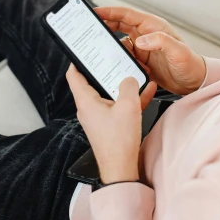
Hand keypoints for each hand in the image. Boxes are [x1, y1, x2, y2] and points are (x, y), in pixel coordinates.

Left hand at [66, 65, 157, 183]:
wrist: (121, 168)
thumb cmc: (118, 141)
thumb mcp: (128, 107)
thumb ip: (129, 87)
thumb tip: (129, 79)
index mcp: (86, 101)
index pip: (74, 75)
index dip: (77, 61)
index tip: (84, 51)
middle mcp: (89, 108)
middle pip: (94, 82)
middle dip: (107, 70)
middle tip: (115, 58)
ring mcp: (99, 117)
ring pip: (109, 94)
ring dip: (122, 85)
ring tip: (136, 75)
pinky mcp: (108, 125)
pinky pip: (118, 106)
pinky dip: (129, 100)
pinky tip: (146, 92)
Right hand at [96, 7, 206, 94]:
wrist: (194, 82)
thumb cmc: (190, 64)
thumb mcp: (177, 51)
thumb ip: (160, 42)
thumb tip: (140, 40)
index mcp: (153, 27)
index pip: (126, 15)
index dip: (109, 12)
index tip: (95, 12)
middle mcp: (146, 34)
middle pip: (119, 25)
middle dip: (104, 27)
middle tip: (90, 31)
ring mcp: (143, 47)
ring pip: (120, 43)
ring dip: (114, 49)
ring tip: (108, 55)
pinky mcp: (141, 60)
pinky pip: (125, 57)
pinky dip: (121, 62)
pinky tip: (123, 68)